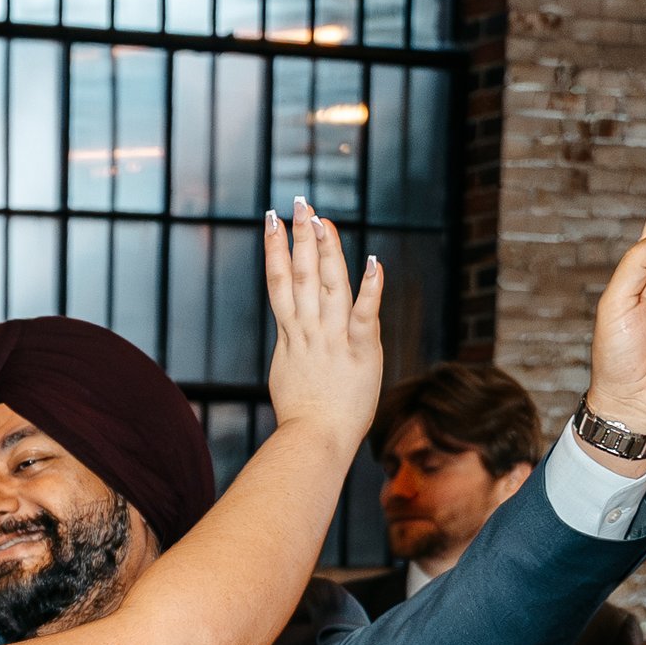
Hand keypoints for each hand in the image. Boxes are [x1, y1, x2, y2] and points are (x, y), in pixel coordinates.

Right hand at [263, 198, 385, 458]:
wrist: (314, 441)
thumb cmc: (302, 419)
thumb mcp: (287, 375)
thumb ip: (292, 348)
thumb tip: (290, 334)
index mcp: (292, 335)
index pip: (280, 283)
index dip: (275, 249)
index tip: (272, 221)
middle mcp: (309, 330)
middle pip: (302, 274)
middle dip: (299, 236)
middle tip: (298, 202)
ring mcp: (333, 338)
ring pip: (328, 284)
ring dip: (326, 249)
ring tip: (323, 218)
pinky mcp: (360, 350)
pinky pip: (364, 314)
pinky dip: (369, 287)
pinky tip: (373, 260)